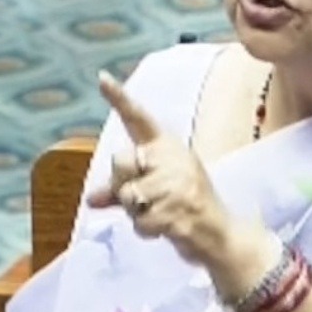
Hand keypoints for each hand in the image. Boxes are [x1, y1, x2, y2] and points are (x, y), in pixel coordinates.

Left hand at [84, 71, 230, 268]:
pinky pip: (140, 222)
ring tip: (161, 212)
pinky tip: (166, 227)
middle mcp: (171, 157)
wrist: (221, 233)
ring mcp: (177, 183)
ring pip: (128, 195)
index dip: (119, 98)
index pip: (138, 118)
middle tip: (147, 198)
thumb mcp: (156, 188)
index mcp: (165, 145)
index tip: (101, 78)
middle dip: (122, 186)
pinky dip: (146, 230)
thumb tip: (91, 199)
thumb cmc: (184, 204)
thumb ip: (122, 188)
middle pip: (120, 161)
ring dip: (136, 213)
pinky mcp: (179, 210)